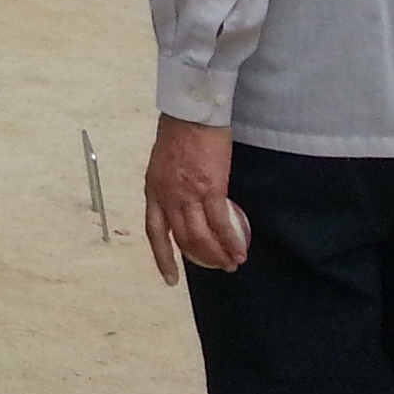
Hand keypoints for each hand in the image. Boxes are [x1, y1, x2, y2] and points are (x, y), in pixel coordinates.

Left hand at [144, 115, 249, 283]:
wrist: (192, 114)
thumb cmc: (179, 134)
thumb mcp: (162, 164)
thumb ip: (169, 187)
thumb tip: (182, 206)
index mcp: (153, 191)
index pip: (155, 232)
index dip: (163, 257)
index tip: (170, 278)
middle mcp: (167, 197)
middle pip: (184, 239)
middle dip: (202, 259)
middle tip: (218, 268)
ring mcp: (188, 194)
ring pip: (202, 236)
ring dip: (219, 254)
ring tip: (233, 264)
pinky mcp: (211, 189)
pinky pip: (222, 223)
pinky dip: (232, 241)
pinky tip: (240, 251)